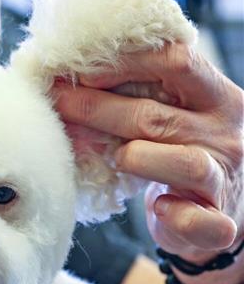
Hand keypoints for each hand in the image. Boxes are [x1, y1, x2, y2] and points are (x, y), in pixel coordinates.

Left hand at [54, 42, 243, 283]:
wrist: (217, 207)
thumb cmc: (178, 150)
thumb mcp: (171, 112)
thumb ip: (136, 94)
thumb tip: (66, 79)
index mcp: (217, 96)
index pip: (178, 61)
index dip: (125, 62)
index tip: (79, 70)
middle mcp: (226, 134)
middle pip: (157, 116)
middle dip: (97, 109)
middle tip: (57, 103)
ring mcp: (223, 178)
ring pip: (183, 163)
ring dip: (132, 157)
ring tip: (110, 157)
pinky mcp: (219, 222)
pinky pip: (200, 220)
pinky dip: (177, 216)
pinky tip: (160, 208)